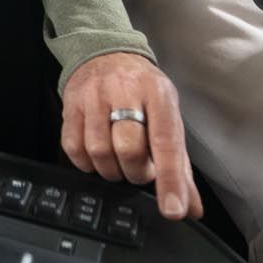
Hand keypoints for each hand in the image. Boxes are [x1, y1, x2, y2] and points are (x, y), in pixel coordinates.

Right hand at [61, 52, 201, 220]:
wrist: (106, 53)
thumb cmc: (142, 90)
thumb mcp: (168, 115)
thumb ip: (180, 163)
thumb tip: (192, 206)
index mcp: (157, 94)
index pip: (166, 142)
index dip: (169, 179)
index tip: (172, 209)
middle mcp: (125, 92)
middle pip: (129, 149)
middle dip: (137, 172)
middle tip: (141, 168)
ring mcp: (94, 97)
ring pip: (100, 152)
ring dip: (112, 170)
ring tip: (120, 161)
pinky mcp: (70, 105)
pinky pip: (74, 149)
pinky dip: (87, 163)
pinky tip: (98, 156)